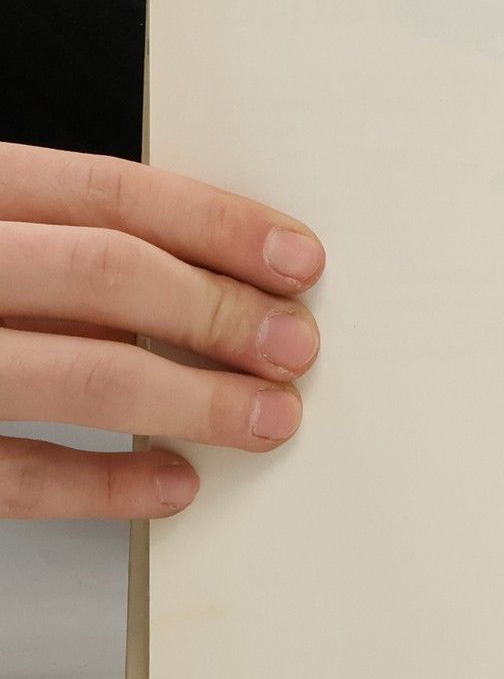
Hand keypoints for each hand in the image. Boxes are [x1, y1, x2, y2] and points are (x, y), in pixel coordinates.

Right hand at [0, 143, 323, 520]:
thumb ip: (63, 245)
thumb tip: (216, 280)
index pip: (107, 194)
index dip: (218, 226)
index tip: (299, 262)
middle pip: (105, 275)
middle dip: (219, 313)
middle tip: (294, 348)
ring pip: (74, 373)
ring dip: (191, 400)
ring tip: (266, 417)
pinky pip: (11, 474)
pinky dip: (104, 484)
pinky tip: (172, 485)